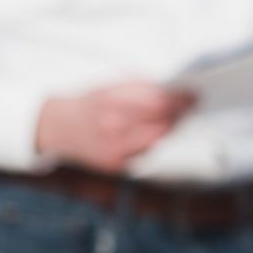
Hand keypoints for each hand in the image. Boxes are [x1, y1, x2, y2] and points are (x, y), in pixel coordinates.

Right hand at [34, 82, 193, 172]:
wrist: (58, 128)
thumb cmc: (89, 103)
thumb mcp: (111, 87)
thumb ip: (142, 88)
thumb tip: (176, 88)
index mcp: (113, 103)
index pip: (159, 102)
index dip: (181, 99)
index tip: (195, 94)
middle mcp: (114, 128)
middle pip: (163, 123)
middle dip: (180, 113)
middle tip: (192, 105)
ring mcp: (115, 149)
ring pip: (158, 140)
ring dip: (171, 128)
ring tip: (178, 117)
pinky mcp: (117, 165)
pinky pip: (147, 153)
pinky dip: (157, 142)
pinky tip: (161, 132)